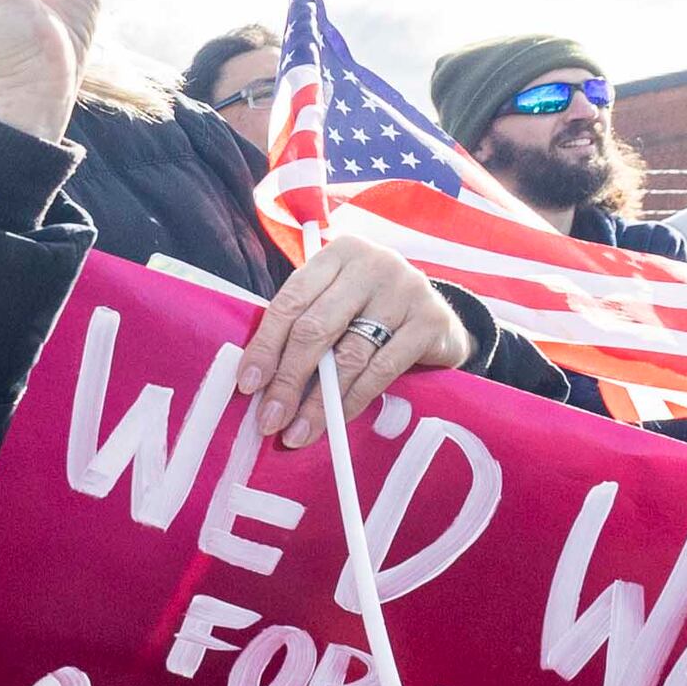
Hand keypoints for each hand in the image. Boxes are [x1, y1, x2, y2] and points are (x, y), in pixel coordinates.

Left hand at [241, 238, 473, 451]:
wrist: (439, 320)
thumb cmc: (371, 313)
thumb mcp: (336, 304)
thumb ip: (302, 326)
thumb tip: (257, 382)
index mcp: (339, 253)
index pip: (290, 301)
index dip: (265, 346)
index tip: (247, 384)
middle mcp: (373, 264)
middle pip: (315, 328)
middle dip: (287, 380)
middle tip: (269, 419)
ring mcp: (405, 289)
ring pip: (348, 355)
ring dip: (318, 401)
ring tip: (298, 432)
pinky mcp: (430, 320)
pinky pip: (381, 370)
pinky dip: (353, 400)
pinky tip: (335, 421)